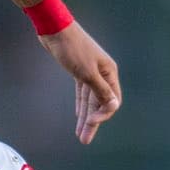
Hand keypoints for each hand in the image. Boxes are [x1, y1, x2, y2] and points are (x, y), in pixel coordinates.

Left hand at [38, 22, 121, 144]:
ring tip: (80, 136)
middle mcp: (103, 73)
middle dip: (93, 122)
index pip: (111, 101)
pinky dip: (80, 105)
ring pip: (90, 99)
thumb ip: (100, 91)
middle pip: (100, 103)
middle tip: (84, 140)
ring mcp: (90, 72)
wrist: (55, 29)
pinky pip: (82, 93)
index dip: (103, 115)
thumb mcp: (87, 72)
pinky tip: (79, 117)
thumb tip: (114, 106)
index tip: (90, 124)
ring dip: (85, 117)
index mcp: (109, 73)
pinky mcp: (78, 71)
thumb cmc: (72, 49)